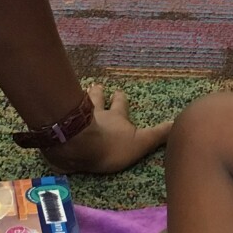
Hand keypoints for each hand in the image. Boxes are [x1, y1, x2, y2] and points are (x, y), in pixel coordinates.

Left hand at [42, 82, 169, 175]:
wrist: (79, 147)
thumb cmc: (112, 146)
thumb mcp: (141, 142)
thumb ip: (159, 134)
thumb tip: (178, 122)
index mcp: (116, 118)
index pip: (121, 105)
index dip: (121, 99)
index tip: (120, 91)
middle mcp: (97, 115)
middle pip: (97, 100)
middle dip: (98, 93)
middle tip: (96, 85)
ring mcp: (77, 119)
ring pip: (79, 105)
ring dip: (80, 98)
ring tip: (79, 92)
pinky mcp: (61, 128)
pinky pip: (61, 118)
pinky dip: (59, 113)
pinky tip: (54, 114)